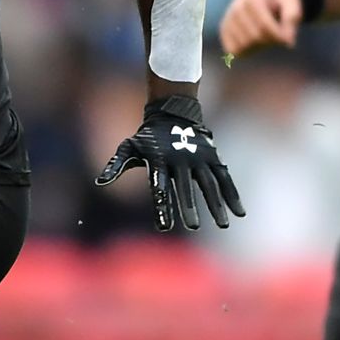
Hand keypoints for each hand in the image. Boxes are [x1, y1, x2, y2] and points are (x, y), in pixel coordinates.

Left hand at [96, 94, 246, 230]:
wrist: (173, 113)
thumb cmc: (147, 137)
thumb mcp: (129, 147)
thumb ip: (116, 165)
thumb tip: (100, 181)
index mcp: (159, 161)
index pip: (160, 188)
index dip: (162, 207)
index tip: (164, 227)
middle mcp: (180, 160)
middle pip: (185, 187)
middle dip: (189, 207)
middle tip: (192, 227)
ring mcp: (199, 158)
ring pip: (209, 184)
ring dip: (216, 204)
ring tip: (222, 225)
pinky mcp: (212, 157)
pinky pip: (224, 178)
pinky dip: (232, 194)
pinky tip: (239, 213)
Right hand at [220, 0, 302, 59]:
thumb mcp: (291, 2)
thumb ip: (292, 18)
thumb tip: (288, 42)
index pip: (265, 27)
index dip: (280, 37)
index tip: (289, 38)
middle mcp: (236, 9)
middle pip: (255, 38)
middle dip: (271, 41)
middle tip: (279, 35)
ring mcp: (227, 20)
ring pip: (244, 47)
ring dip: (259, 47)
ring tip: (267, 35)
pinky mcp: (224, 31)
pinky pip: (234, 51)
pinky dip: (247, 51)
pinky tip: (255, 41)